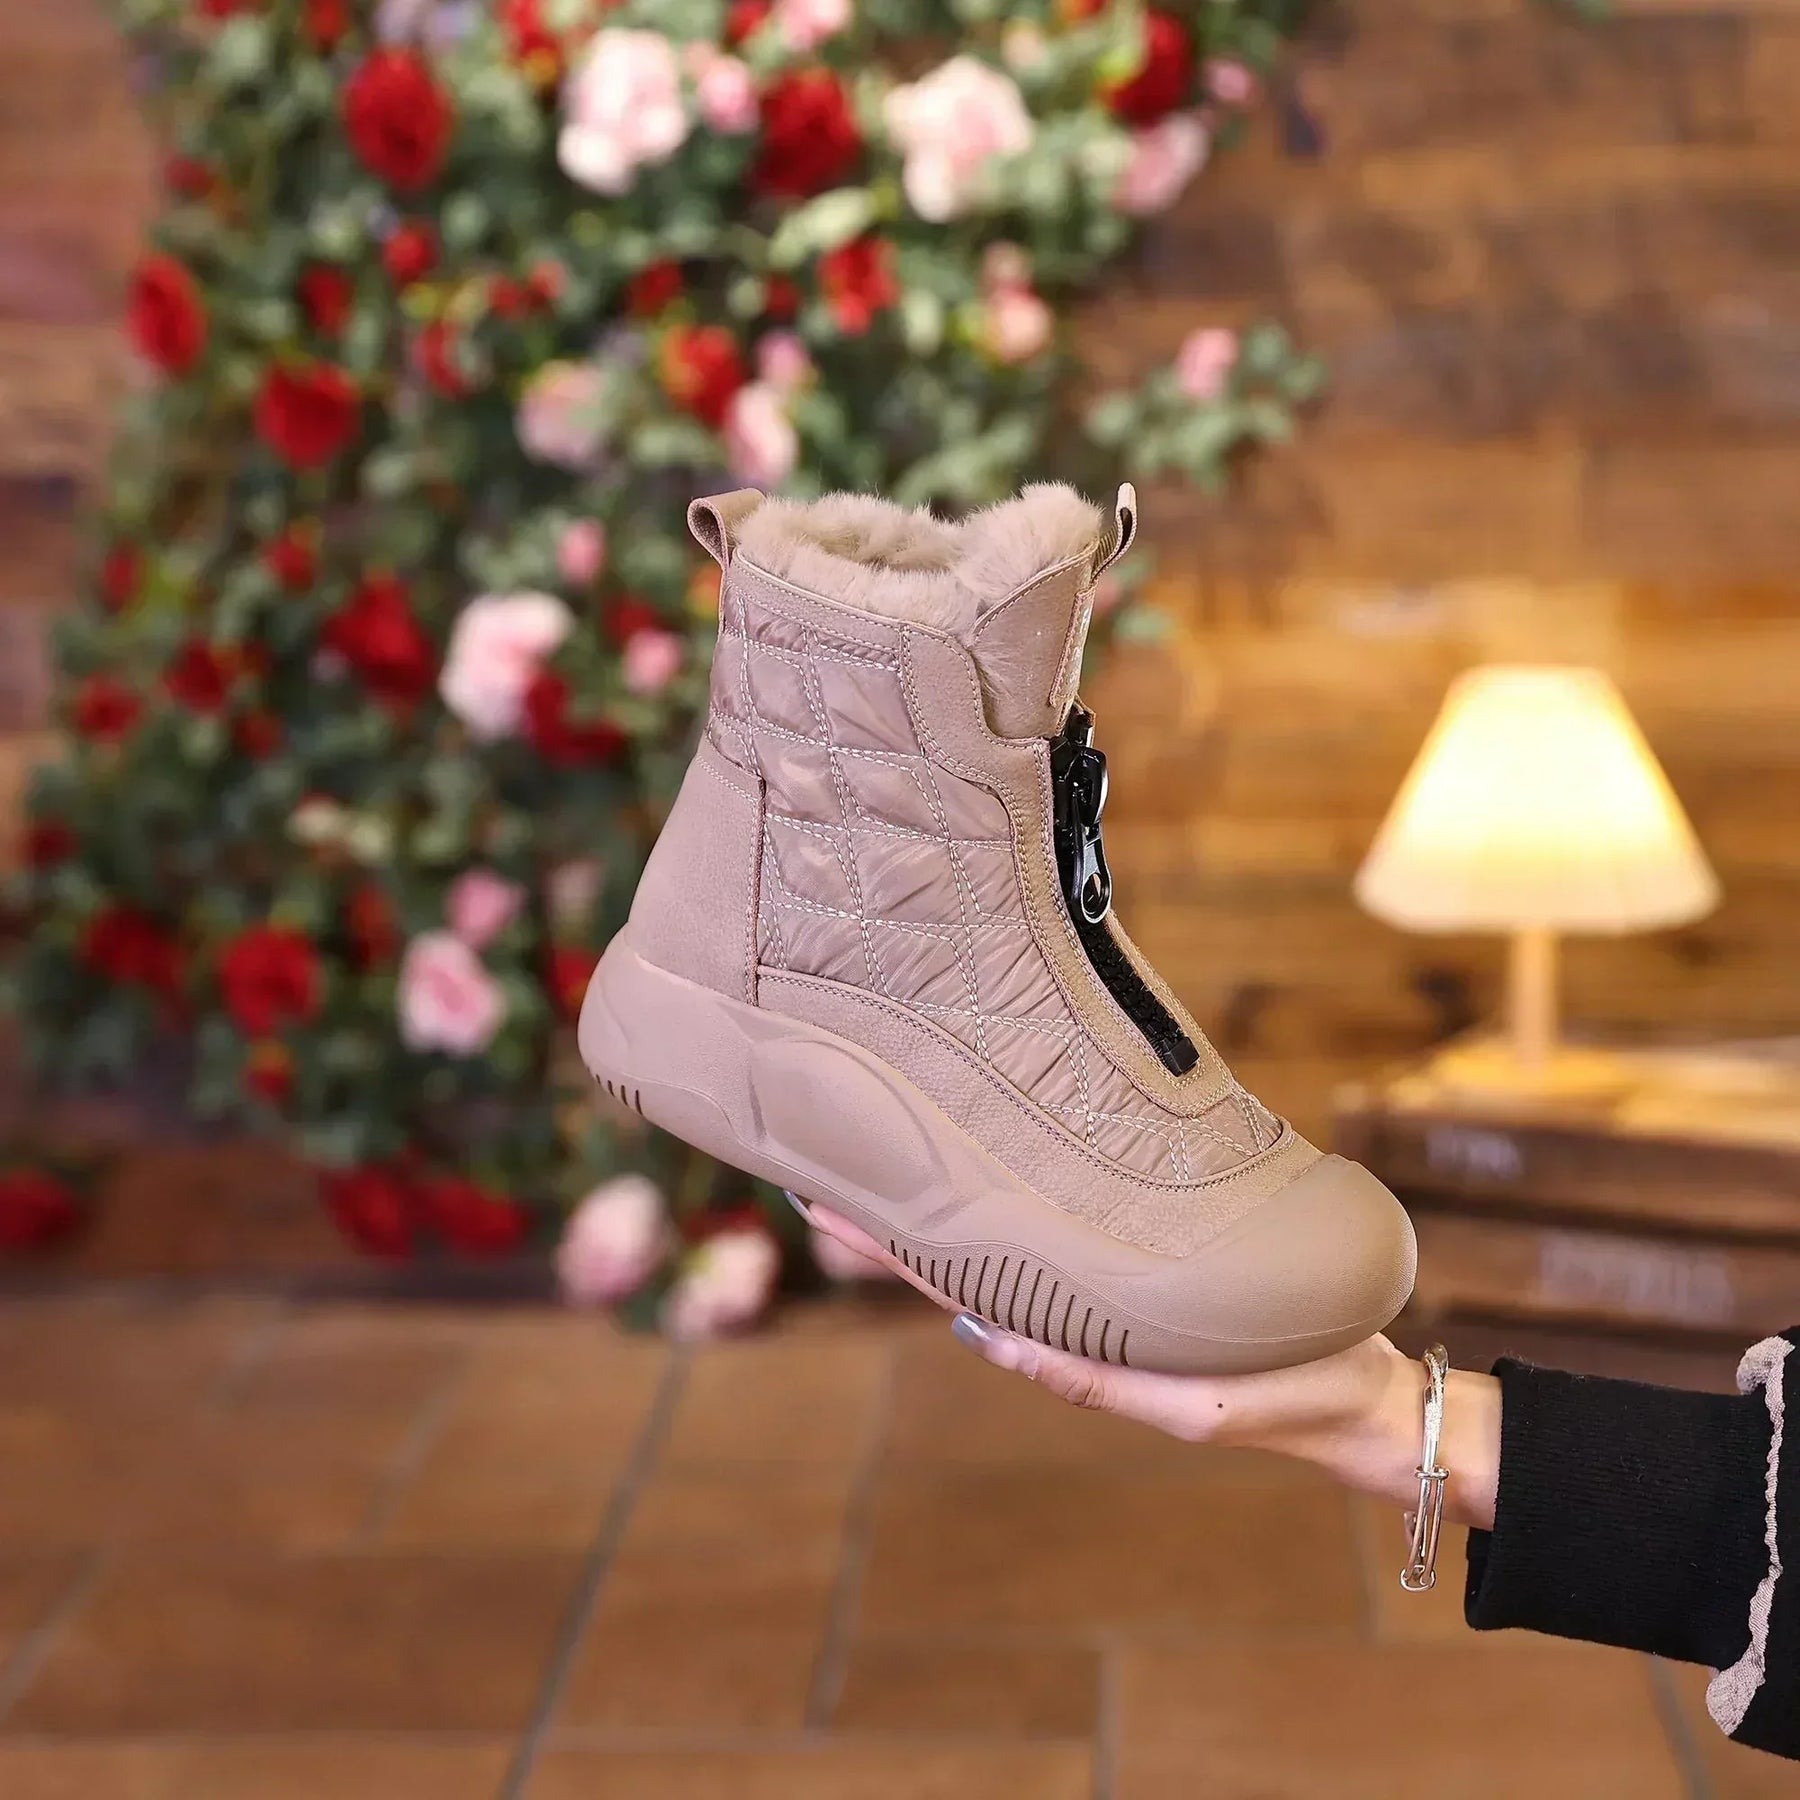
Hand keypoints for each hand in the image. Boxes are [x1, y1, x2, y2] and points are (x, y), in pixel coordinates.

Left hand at [807, 1202, 1498, 1529]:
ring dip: (948, 1183)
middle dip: (892, 1203)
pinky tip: (1003, 1145)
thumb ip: (1088, 1380)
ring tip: (889, 1133)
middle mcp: (1073, 1298)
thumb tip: (977, 1336)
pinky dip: (1026, 1177)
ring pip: (1007, 1218)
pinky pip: (1071, 1206)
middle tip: (820, 1152)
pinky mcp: (1149, 1248)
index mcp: (1067, 1334)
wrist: (1358, 1390)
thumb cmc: (1276, 1399)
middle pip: (961, 1243)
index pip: (950, 1282)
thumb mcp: (1184, 1406)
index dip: (882, 1245)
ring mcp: (1106, 1271)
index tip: (818, 1202)